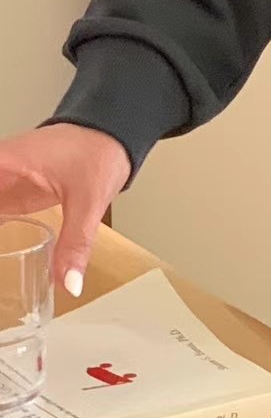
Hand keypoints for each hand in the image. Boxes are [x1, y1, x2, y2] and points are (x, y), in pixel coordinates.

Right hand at [0, 125, 130, 295]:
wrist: (112, 134)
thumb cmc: (98, 151)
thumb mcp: (88, 199)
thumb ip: (75, 242)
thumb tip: (69, 284)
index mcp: (4, 163)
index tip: (0, 224)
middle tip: (5, 264)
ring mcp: (2, 182)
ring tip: (6, 266)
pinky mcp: (10, 193)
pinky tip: (6, 257)